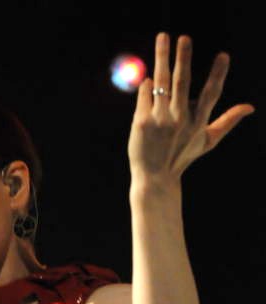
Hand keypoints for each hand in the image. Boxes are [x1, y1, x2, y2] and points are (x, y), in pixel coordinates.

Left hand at [128, 33, 254, 183]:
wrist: (154, 178)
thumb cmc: (182, 157)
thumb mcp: (207, 141)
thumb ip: (228, 121)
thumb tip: (251, 108)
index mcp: (198, 121)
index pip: (210, 94)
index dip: (217, 74)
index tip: (223, 56)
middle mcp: (180, 119)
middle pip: (182, 82)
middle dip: (183, 58)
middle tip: (184, 38)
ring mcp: (159, 120)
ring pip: (161, 82)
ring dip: (162, 57)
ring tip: (163, 36)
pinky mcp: (141, 122)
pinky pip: (144, 94)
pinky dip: (147, 84)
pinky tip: (149, 79)